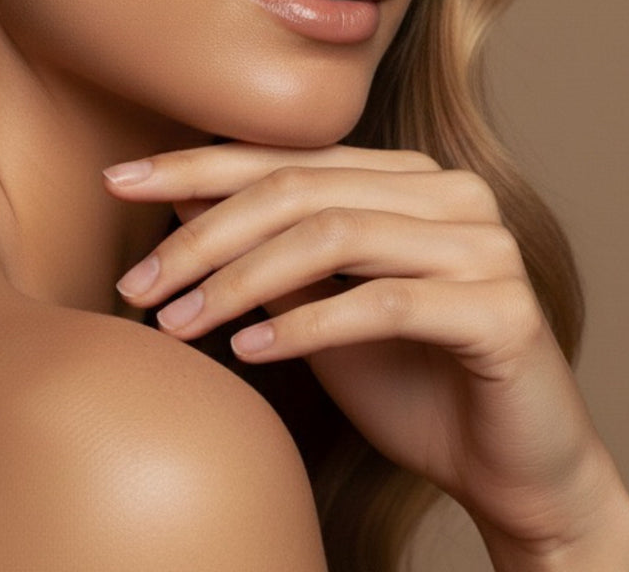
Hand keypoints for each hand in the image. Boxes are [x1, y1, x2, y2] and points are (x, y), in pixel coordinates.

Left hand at [103, 143, 628, 567]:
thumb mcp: (316, 307)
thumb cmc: (407, 381)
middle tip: (136, 283)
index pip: (283, 159)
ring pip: (332, 236)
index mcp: (403, 177)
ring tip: (176, 324)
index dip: (193, 166)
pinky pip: (384, 303)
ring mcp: (481, 245)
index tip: (115, 179)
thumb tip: (177, 198)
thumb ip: (266, 251)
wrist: (513, 470)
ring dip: (239, 281)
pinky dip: (306, 327)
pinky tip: (248, 353)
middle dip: (203, 235)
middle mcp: (447, 192)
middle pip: (299, 191)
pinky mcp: (502, 308)